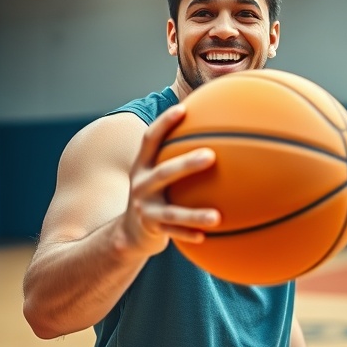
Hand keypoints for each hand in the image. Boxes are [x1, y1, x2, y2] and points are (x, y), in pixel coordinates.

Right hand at [120, 104, 219, 256]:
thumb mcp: (155, 173)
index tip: (183, 109)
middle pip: (164, 173)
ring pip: (171, 213)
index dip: (164, 124)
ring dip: (194, 214)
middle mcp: (141, 186)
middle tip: (211, 155)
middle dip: (186, 164)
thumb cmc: (155, 194)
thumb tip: (209, 130)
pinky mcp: (152, 230)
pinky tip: (207, 236)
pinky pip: (174, 234)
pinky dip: (189, 234)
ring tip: (217, 217)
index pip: (150, 140)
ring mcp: (146, 210)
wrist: (129, 232)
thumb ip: (173, 154)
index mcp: (142, 167)